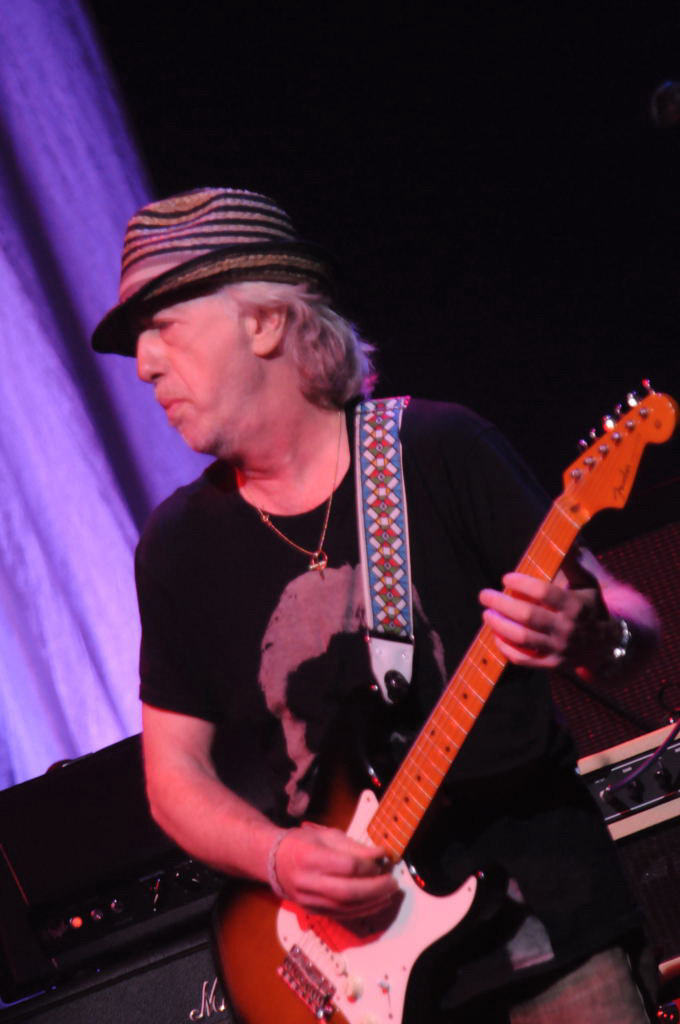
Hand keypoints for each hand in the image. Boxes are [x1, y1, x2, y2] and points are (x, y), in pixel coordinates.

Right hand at [273, 823, 398, 917]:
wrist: (274, 862)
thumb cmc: (302, 843)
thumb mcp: (326, 835)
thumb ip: (353, 847)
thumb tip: (380, 856)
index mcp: (310, 857)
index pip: (347, 866)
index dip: (370, 864)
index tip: (384, 857)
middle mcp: (308, 882)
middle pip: (348, 891)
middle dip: (376, 888)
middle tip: (393, 881)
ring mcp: (309, 901)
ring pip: (346, 908)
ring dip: (373, 902)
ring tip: (389, 892)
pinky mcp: (313, 912)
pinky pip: (342, 915)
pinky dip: (363, 910)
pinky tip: (376, 903)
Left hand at [479, 569, 609, 670]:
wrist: (605, 645)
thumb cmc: (590, 608)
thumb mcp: (588, 584)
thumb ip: (573, 564)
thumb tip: (567, 540)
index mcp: (576, 605)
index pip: (545, 592)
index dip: (522, 584)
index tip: (505, 578)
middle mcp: (568, 628)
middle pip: (528, 616)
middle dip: (502, 604)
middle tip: (484, 595)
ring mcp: (560, 648)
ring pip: (523, 638)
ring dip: (500, 625)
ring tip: (486, 614)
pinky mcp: (553, 664)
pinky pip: (524, 660)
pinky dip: (506, 649)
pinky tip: (495, 636)